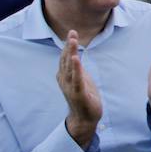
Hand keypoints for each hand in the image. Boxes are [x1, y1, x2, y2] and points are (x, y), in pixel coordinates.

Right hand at [57, 31, 101, 145]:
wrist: (85, 118)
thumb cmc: (84, 98)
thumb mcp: (81, 79)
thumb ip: (77, 69)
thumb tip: (75, 56)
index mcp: (65, 76)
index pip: (65, 58)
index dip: (68, 45)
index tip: (72, 33)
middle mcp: (65, 80)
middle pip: (66, 60)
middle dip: (68, 46)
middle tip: (72, 32)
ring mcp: (71, 87)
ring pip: (70, 67)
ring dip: (71, 53)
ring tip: (72, 41)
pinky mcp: (78, 93)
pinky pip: (77, 79)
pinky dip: (76, 69)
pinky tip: (76, 59)